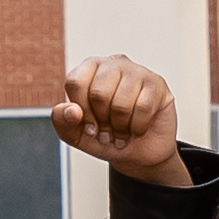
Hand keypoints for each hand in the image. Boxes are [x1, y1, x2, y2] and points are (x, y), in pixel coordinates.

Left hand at [56, 50, 187, 183]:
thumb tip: (72, 110)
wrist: (138, 154)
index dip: (81, 112)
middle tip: (109, 131)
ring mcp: (137, 71)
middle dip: (103, 121)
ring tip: (123, 130)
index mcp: (89, 69)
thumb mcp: (76, 134)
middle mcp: (113, 64)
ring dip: (121, 127)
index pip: (75, 82)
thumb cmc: (106, 136)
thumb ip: (61, 121)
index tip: (89, 127)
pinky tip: (138, 128)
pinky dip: (138, 127)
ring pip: (121, 103)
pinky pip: (143, 108)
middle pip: (99, 93)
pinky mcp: (157, 84)